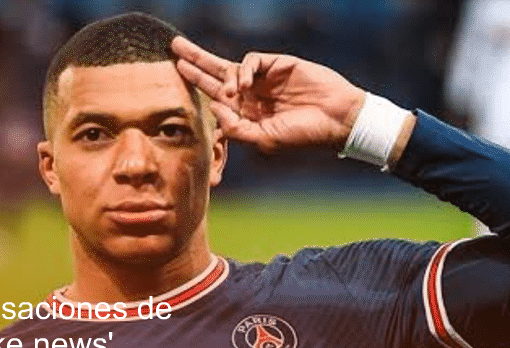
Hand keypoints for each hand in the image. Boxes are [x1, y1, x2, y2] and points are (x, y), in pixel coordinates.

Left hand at [172, 36, 364, 152]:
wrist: (336, 120)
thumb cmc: (303, 135)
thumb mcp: (264, 139)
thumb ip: (237, 128)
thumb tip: (213, 108)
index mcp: (246, 113)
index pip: (214, 96)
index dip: (196, 85)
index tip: (179, 78)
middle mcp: (251, 94)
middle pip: (215, 73)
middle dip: (194, 61)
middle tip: (173, 46)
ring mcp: (263, 78)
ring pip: (229, 64)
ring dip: (215, 69)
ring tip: (222, 86)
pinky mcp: (277, 64)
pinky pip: (251, 60)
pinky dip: (244, 70)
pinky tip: (244, 84)